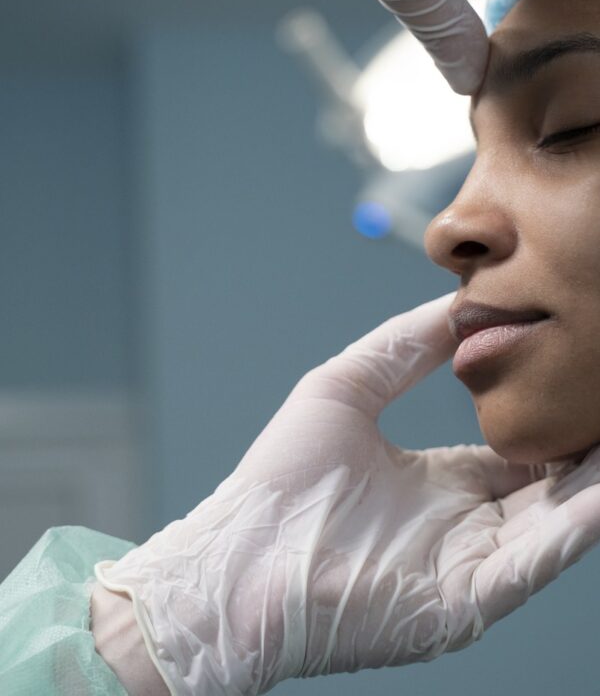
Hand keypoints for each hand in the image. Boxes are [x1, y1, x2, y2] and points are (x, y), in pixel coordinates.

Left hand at [95, 292, 599, 694]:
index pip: (515, 451)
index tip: (582, 380)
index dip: (552, 420)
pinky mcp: (468, 601)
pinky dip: (580, 524)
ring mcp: (470, 565)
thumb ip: (402, 347)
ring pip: (557, 521)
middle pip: (548, 486)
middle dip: (586, 450)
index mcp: (438, 480)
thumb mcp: (344, 389)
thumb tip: (458, 306)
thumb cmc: (279, 480)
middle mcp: (464, 524)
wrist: (239, 559)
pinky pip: (539, 560)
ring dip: (594, 482)